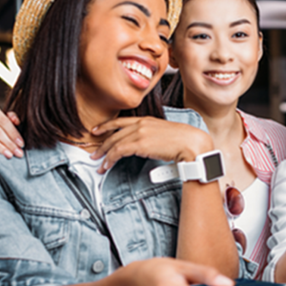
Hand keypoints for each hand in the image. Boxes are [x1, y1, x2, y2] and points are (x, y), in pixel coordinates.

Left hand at [90, 116, 212, 172]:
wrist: (192, 143)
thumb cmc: (186, 141)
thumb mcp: (167, 134)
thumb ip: (155, 136)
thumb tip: (149, 145)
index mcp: (147, 119)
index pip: (122, 121)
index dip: (107, 125)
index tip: (97, 130)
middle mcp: (141, 123)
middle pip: (114, 133)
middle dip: (102, 143)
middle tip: (94, 153)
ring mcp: (139, 133)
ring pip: (114, 143)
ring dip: (104, 154)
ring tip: (99, 164)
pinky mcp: (139, 144)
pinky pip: (118, 151)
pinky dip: (110, 159)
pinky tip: (107, 166)